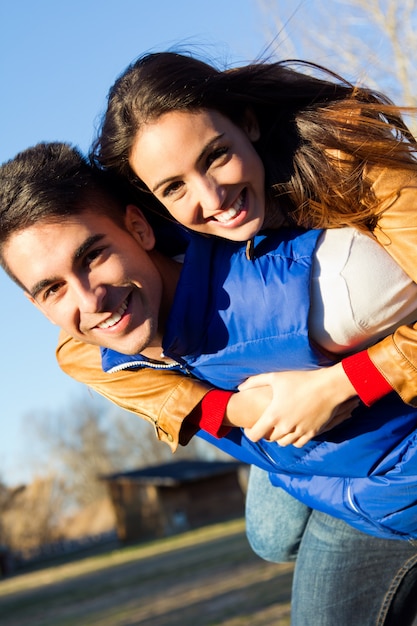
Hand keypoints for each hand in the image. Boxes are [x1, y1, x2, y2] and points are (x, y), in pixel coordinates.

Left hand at [240, 364, 358, 447]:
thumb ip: (255, 382)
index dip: (249, 433)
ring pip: (283, 443)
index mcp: (273, 415)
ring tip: (280, 426)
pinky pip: (298, 444)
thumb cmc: (300, 380)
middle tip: (266, 424)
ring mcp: (299, 432)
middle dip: (265, 433)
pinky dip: (293, 439)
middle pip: (269, 439)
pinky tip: (293, 430)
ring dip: (279, 437)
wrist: (328, 387)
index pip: (255, 435)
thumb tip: (240, 388)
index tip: (249, 428)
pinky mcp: (312, 433)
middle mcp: (285, 427)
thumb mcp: (275, 377)